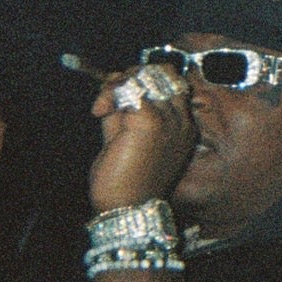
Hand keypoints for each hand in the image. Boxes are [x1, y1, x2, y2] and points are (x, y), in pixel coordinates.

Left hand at [87, 65, 196, 212]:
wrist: (126, 208)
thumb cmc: (125, 181)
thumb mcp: (126, 139)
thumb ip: (124, 112)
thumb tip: (113, 86)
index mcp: (182, 126)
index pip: (172, 82)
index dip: (143, 79)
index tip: (117, 94)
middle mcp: (181, 120)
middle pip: (160, 74)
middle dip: (129, 77)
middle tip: (107, 98)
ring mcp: (168, 119)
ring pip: (144, 77)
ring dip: (116, 85)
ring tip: (101, 107)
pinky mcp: (149, 121)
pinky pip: (129, 89)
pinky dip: (110, 94)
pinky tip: (98, 112)